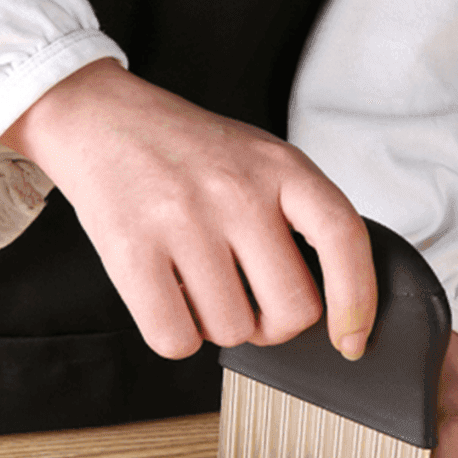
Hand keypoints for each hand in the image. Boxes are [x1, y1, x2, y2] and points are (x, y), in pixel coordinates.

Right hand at [0, 58, 376, 359]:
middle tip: (249, 302)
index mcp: (280, 167)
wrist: (99, 118)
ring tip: (199, 285)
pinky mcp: (131, 250)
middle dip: (273, 325)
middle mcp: (237, 191)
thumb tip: (330, 301)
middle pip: (292, 311)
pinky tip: (170, 300)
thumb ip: (299, 217)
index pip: (344, 239)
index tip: (352, 339)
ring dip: (219, 326)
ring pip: (233, 332)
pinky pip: (177, 339)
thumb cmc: (187, 152)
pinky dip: (178, 336)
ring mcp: (183, 220)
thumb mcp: (260, 160)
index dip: (357, 302)